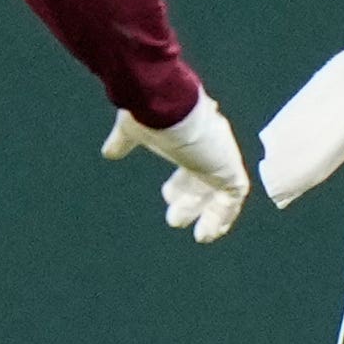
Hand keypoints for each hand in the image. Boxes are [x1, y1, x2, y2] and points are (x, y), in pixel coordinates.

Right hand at [102, 94, 249, 242]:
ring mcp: (222, 157)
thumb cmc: (153, 114)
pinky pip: (234, 197)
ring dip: (208, 214)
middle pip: (207, 179)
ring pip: (221, 191)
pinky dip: (224, 216)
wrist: (168, 107)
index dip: (182, 183)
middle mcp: (211, 144)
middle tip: (174, 219)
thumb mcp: (133, 131)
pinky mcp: (230, 168)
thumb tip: (109, 152)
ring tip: (199, 236)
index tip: (168, 197)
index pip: (193, 162)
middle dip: (191, 201)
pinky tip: (208, 233)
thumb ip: (123, 142)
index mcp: (192, 134)